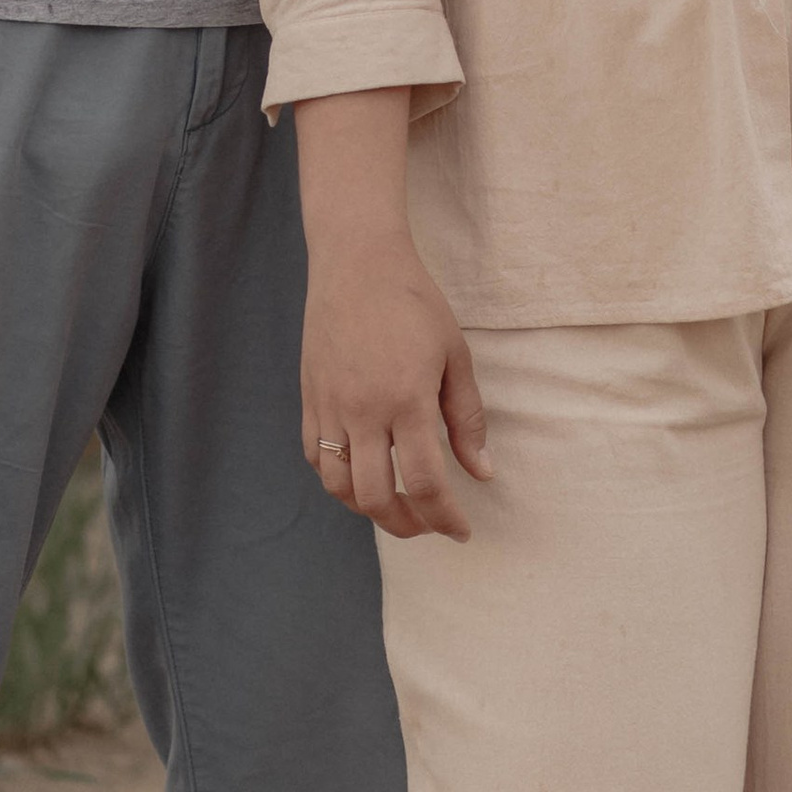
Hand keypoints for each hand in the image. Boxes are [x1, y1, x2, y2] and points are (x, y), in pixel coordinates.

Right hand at [302, 237, 492, 540]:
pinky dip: (337, 479)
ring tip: (396, 505)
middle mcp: (364, 410)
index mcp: (407, 398)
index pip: (425, 482)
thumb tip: (481, 473)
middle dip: (409, 525)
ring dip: (369, 509)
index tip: (461, 531)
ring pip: (339, 487)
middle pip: (378, 498)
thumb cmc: (414, 302)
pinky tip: (360, 474)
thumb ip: (467, 418)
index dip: (445, 518)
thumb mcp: (454, 354)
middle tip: (430, 525)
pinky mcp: (310, 397)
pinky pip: (316, 457)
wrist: (357, 260)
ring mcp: (330, 405)